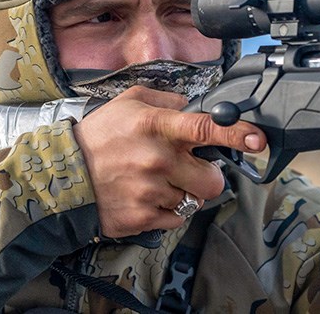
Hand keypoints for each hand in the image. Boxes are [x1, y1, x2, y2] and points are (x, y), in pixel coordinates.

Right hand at [72, 85, 265, 237]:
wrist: (60, 176)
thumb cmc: (97, 137)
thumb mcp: (128, 102)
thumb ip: (167, 99)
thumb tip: (193, 105)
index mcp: (157, 126)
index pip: (207, 128)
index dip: (238, 134)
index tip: (258, 140)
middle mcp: (157, 160)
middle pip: (213, 181)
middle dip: (207, 177)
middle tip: (188, 170)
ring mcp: (150, 192)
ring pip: (194, 201)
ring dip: (183, 194)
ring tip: (157, 182)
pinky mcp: (142, 218)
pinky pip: (176, 219)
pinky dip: (167, 211)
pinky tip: (147, 197)